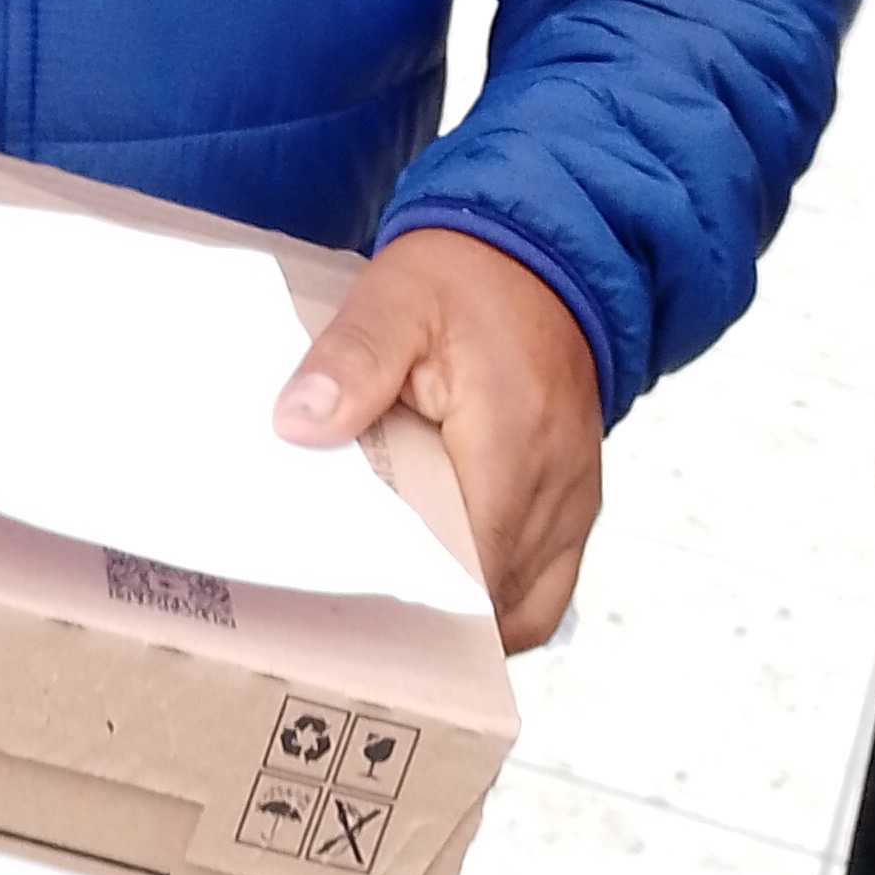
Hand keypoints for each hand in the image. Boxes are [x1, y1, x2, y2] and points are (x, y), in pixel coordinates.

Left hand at [274, 229, 601, 651]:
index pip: (472, 562)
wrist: (542, 251)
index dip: (419, 602)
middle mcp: (557, 482)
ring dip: (470, 618)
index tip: (355, 610)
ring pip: (528, 605)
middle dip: (435, 621)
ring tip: (398, 617)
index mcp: (512, 438)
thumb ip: (351, 361)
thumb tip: (296, 425)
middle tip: (358, 622)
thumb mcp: (395, 298)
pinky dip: (503, 601)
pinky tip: (450, 596)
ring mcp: (576, 496)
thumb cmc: (467, 279)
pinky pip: (549, 584)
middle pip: (498, 597)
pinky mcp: (578, 499)